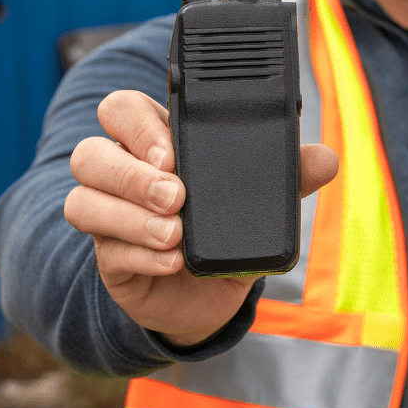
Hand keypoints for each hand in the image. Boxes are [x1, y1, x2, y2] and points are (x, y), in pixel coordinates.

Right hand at [65, 90, 338, 346]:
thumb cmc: (224, 230)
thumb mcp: (258, 202)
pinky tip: (173, 262)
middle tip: (175, 195)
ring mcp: (109, 216)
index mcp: (154, 142)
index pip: (122, 110)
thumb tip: (325, 159)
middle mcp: (121, 173)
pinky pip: (105, 250)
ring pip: (82, 200)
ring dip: (129, 216)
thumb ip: (288, 175)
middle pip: (89, 153)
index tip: (172, 154)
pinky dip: (141, 255)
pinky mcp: (109, 258)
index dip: (139, 126)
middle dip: (130, 173)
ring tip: (175, 233)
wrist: (207, 296)